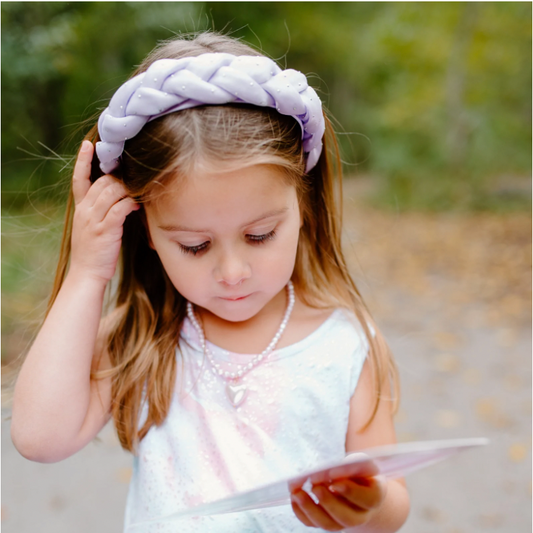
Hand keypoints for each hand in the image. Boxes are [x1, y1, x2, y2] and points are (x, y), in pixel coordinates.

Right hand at [70, 140, 139, 283]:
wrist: (87, 274)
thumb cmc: (94, 251)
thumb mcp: (91, 227)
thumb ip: (100, 210)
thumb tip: (118, 197)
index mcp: (80, 209)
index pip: (78, 179)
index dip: (82, 160)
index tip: (88, 143)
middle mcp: (84, 211)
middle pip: (101, 182)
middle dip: (118, 175)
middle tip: (133, 175)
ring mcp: (93, 220)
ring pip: (110, 192)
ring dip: (127, 188)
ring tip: (139, 189)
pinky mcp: (105, 230)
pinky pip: (118, 209)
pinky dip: (130, 203)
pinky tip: (138, 204)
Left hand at [290, 474, 386, 530]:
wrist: (357, 487)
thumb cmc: (358, 472)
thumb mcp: (359, 464)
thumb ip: (350, 466)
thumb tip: (330, 473)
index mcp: (374, 497)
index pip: (368, 499)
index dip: (351, 491)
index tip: (334, 482)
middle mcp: (361, 515)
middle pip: (347, 517)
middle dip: (329, 503)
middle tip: (316, 487)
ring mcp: (343, 522)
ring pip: (329, 524)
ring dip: (311, 509)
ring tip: (298, 493)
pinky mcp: (327, 522)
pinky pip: (313, 524)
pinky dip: (301, 513)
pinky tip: (294, 498)